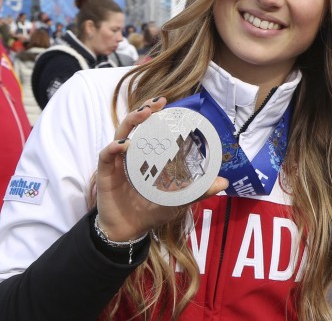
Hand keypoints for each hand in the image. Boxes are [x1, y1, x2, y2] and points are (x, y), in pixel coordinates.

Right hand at [95, 97, 227, 241]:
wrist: (129, 230)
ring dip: (131, 121)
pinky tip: (123, 145)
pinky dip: (112, 148)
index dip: (158, 115)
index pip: (152, 129)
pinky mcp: (105, 174)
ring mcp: (118, 162)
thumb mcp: (179, 199)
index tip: (168, 104)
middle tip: (157, 103)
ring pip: (120, 134)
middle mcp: (133, 155)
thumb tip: (224, 182)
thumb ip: (199, 190)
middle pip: (136, 126)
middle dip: (145, 110)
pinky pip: (105, 156)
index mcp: (149, 156)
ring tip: (144, 114)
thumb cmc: (152, 210)